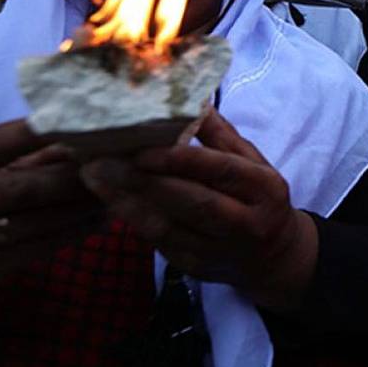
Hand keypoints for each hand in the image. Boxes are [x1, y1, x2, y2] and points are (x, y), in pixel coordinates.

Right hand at [0, 121, 100, 315]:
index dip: (29, 135)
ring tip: (111, 194)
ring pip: (28, 224)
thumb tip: (69, 138)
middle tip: (107, 166)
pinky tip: (94, 223)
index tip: (71, 122)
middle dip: (65, 177)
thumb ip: (7, 157)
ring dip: (76, 209)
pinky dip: (68, 235)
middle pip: (12, 189)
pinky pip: (31, 251)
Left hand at [78, 110, 316, 310]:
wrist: (274, 257)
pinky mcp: (196, 268)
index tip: (142, 145)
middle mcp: (246, 223)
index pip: (221, 170)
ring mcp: (219, 250)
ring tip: (94, 178)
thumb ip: (220, 136)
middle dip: (145, 180)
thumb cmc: (258, 198)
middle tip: (102, 159)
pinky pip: (159, 245)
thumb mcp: (253, 162)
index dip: (180, 159)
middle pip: (193, 202)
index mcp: (264, 189)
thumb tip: (189, 98)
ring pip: (169, 229)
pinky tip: (109, 201)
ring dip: (127, 203)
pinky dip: (132, 221)